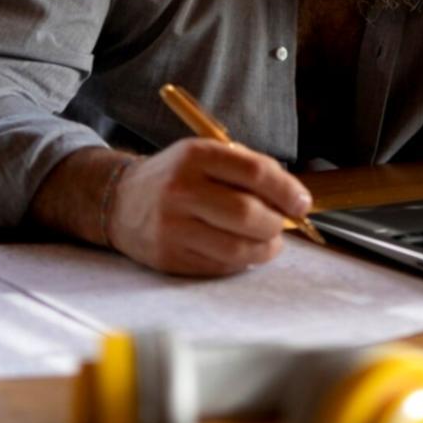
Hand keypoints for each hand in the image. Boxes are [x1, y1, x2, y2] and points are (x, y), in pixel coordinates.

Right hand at [105, 138, 312, 275]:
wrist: (120, 201)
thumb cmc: (176, 177)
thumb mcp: (204, 156)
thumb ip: (247, 170)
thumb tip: (293, 199)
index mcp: (195, 156)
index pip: (255, 172)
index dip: (287, 191)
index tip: (302, 203)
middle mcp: (180, 190)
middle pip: (248, 214)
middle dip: (276, 223)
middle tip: (281, 224)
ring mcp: (172, 227)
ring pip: (237, 249)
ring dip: (265, 249)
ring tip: (268, 241)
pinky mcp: (169, 258)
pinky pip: (220, 267)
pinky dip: (241, 262)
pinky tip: (242, 251)